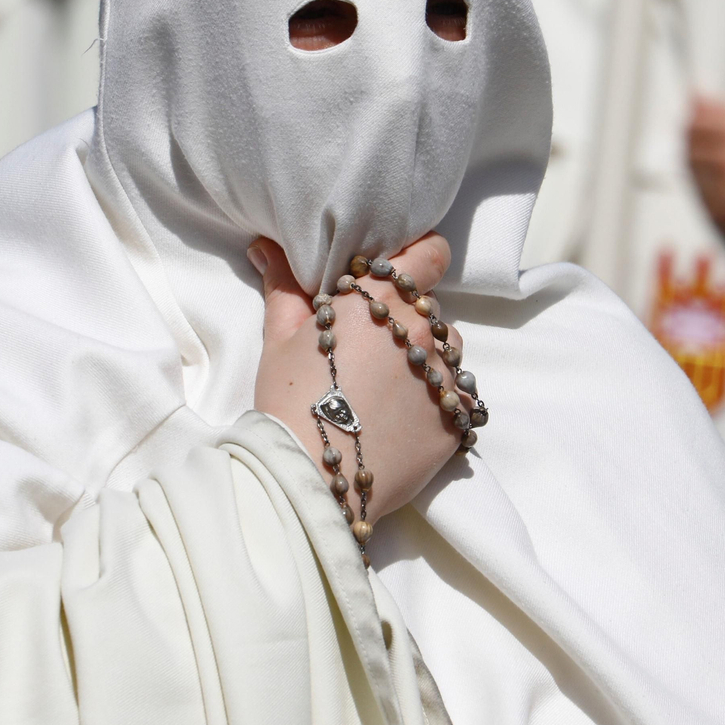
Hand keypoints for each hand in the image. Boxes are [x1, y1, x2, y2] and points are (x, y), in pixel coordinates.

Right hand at [250, 233, 465, 519]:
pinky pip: (457, 400)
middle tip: (371, 350)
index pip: (431, 255)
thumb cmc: (291, 400)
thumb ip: (286, 286)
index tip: (405, 272)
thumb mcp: (282, 337)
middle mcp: (423, 332)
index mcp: (383, 301)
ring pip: (448, 353)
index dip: (420, 259)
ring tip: (387, 389)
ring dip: (426, 361)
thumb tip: (268, 248)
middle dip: (406, 322)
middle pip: (431, 310)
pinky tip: (403, 419)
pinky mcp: (454, 421)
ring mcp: (444, 378)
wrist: (312, 477)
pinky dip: (436, 402)